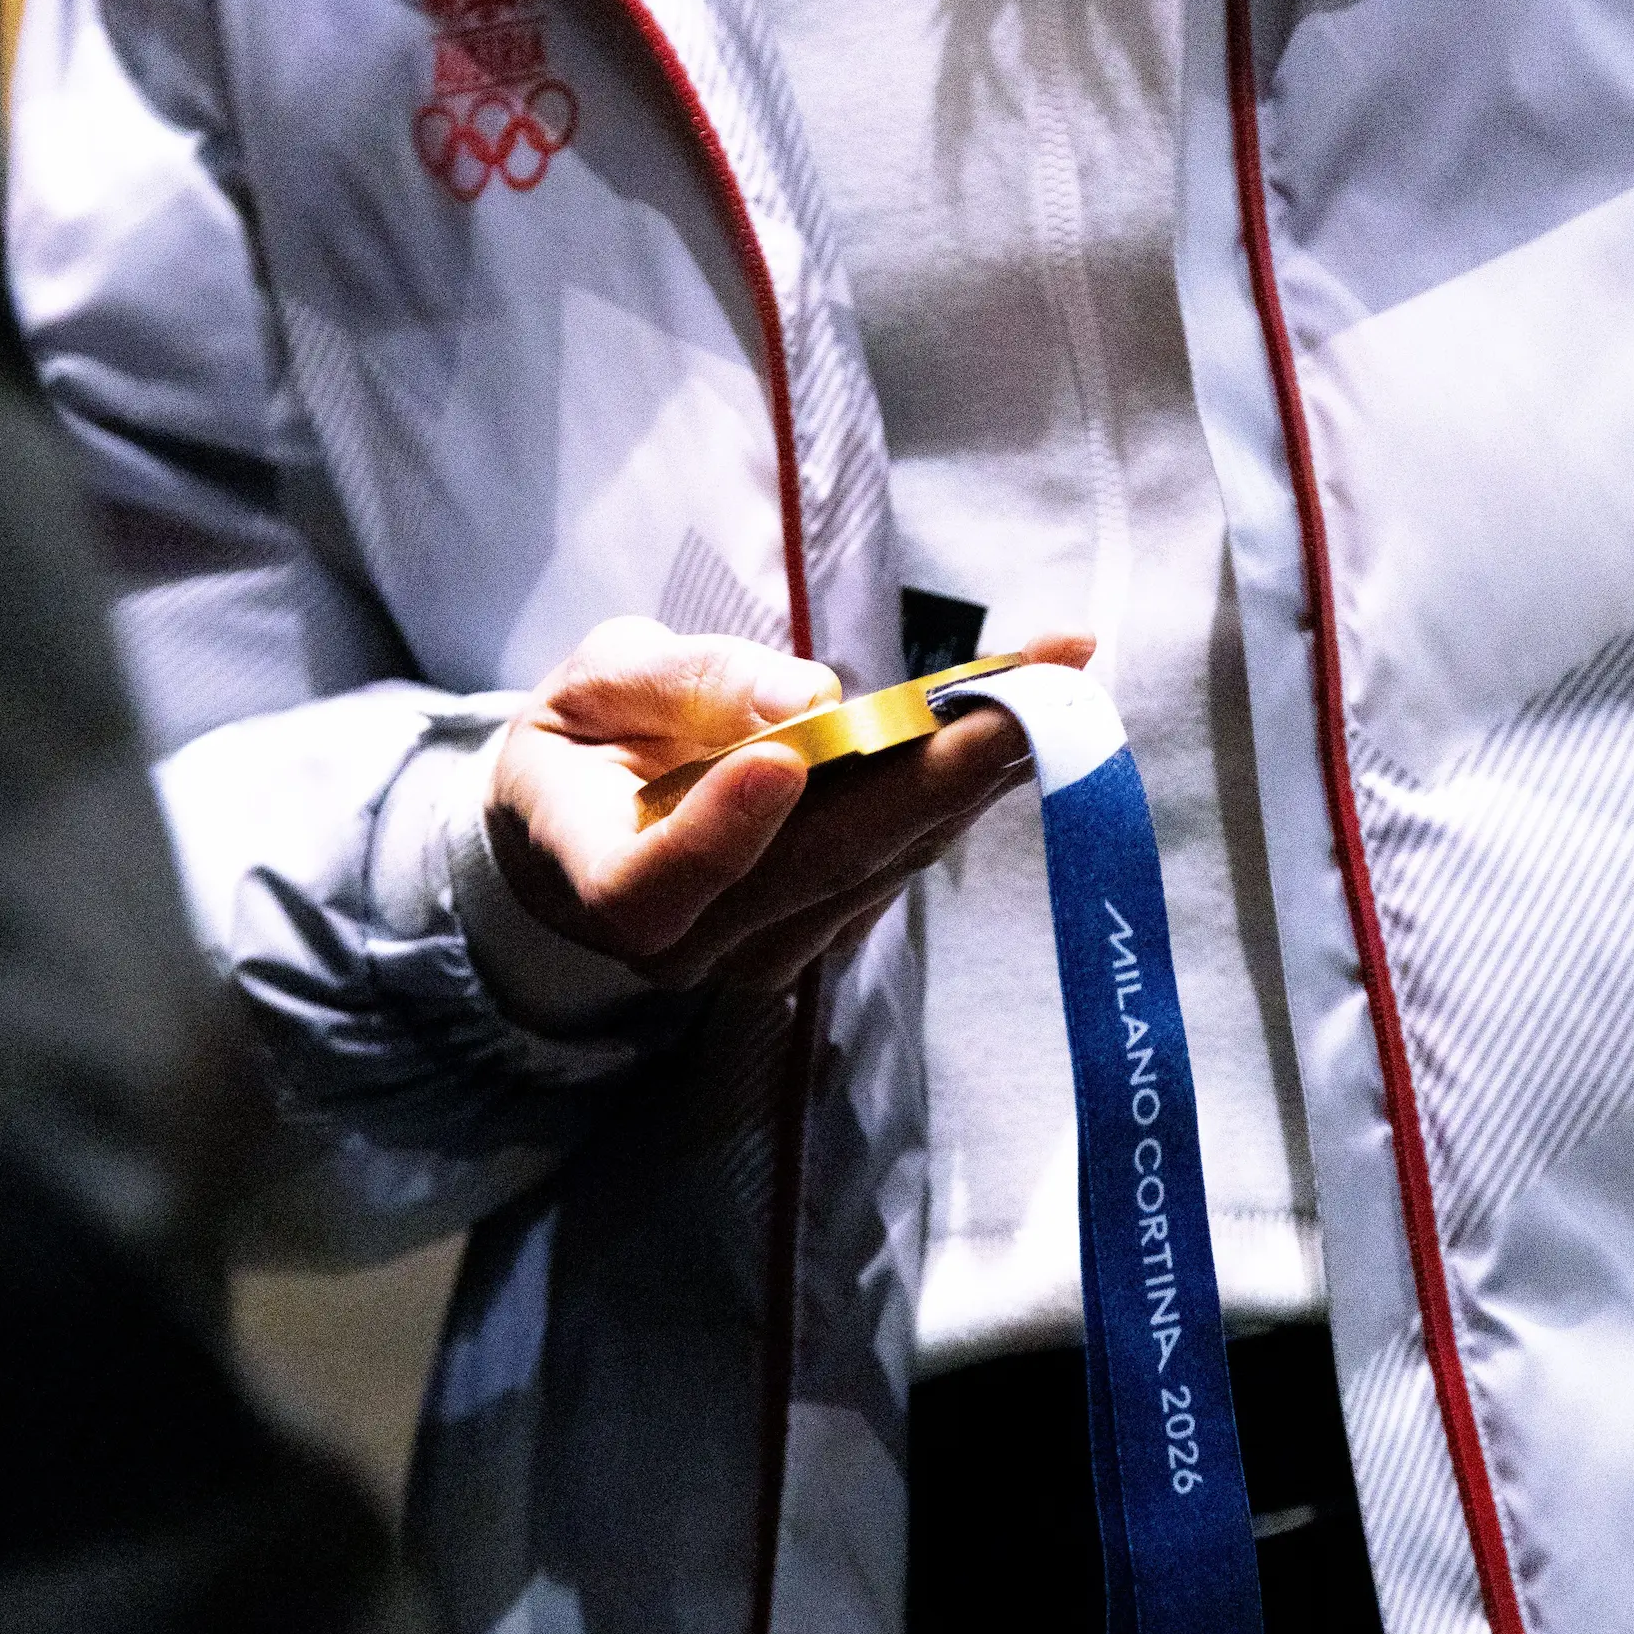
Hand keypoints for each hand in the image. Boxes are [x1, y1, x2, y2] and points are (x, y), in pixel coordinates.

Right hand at [484, 617, 1093, 992]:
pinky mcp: (824, 935)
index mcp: (591, 878)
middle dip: (927, 774)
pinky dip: (960, 790)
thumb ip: (686, 683)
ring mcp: (762, 953)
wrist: (584, 824)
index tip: (783, 757)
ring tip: (1050, 682)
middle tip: (1021, 693)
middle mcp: (683, 944)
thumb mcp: (598, 680)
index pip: (648, 890)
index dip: (718, 835)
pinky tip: (1017, 724)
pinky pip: (900, 863)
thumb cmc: (583, 740)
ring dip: (972, 776)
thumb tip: (809, 698)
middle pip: (812, 872)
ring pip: (877, 866)